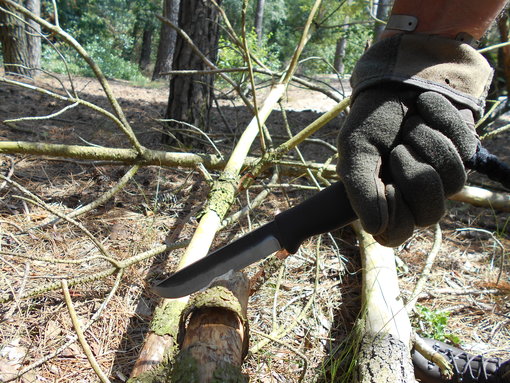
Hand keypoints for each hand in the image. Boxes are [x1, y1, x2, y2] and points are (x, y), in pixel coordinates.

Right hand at [337, 86, 477, 245]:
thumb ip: (361, 189)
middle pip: (430, 214)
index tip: (385, 185)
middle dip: (413, 174)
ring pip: (453, 183)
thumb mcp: (356, 152)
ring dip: (425, 144)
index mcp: (386, 202)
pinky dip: (440, 122)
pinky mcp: (464, 152)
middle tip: (397, 150)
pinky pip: (462, 149)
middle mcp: (416, 196)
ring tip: (411, 128)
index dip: (394, 212)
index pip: (396, 234)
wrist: (395, 81)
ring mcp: (443, 177)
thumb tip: (375, 227)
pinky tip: (426, 111)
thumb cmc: (372, 121)